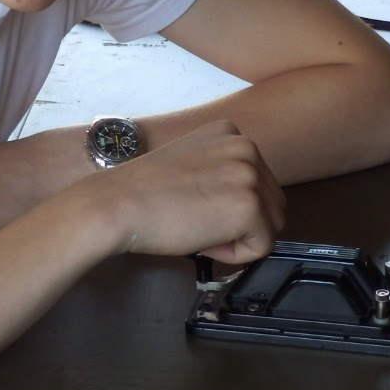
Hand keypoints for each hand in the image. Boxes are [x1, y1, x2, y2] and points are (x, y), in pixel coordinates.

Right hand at [86, 120, 284, 263]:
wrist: (117, 205)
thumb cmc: (141, 192)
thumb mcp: (189, 163)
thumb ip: (220, 172)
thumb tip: (238, 203)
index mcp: (231, 133)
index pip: (257, 182)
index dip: (229, 206)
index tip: (196, 205)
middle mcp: (247, 148)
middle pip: (271, 204)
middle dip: (240, 224)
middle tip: (196, 221)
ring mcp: (250, 176)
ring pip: (270, 227)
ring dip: (237, 239)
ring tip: (198, 228)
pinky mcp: (249, 207)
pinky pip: (260, 247)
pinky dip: (233, 255)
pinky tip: (202, 239)